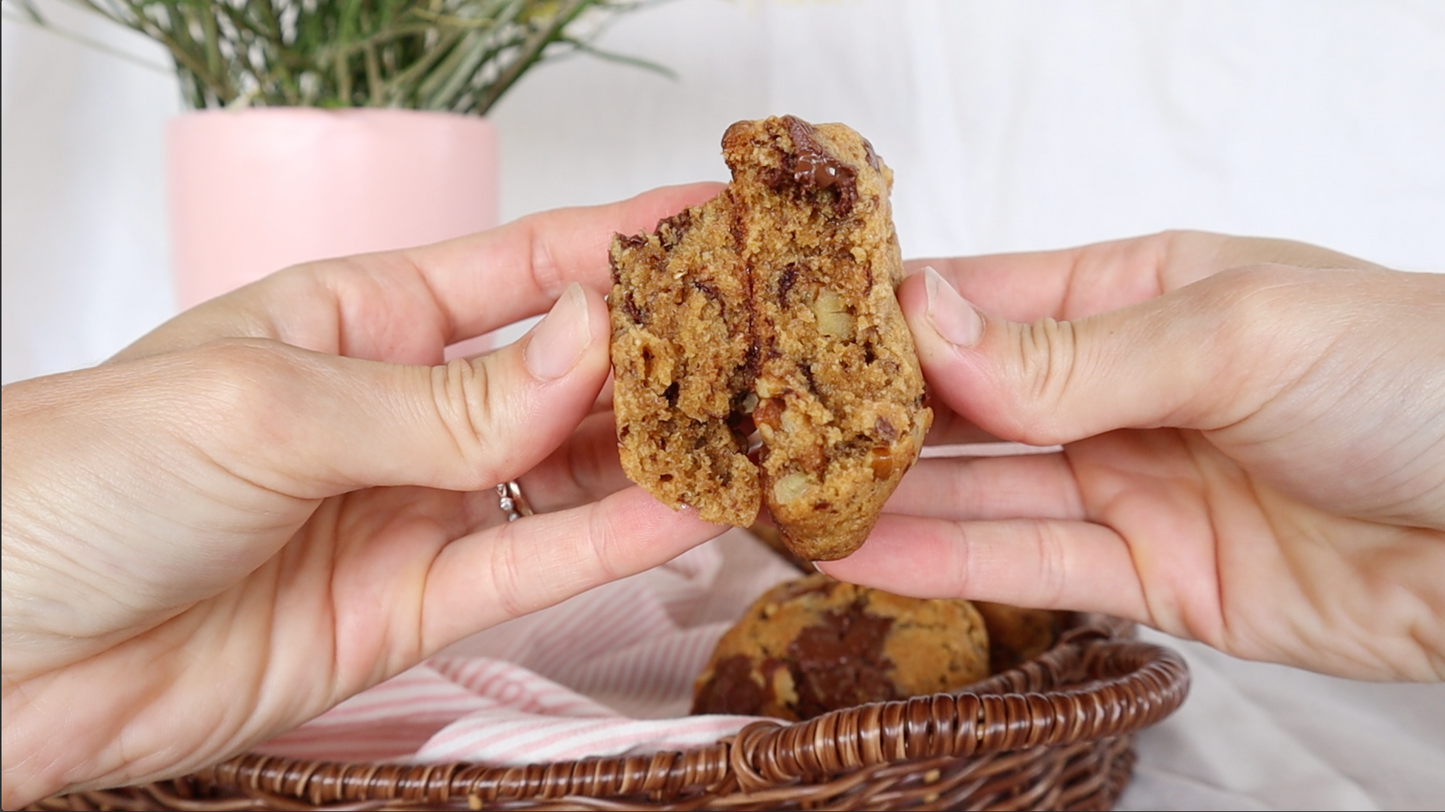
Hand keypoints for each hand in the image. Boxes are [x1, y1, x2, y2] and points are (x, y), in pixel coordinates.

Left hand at [0, 183, 727, 807]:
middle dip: (662, 359)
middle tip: (766, 345)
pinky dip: (611, 548)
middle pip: (561, 377)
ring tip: (754, 435)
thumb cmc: (77, 480)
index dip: (622, 246)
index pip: (518, 268)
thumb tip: (591, 340)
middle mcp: (400, 411)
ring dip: (656, 458)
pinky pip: (532, 574)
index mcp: (355, 318)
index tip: (718, 226)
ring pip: (564, 478)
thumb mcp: (267, 405)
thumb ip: (445, 399)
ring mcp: (412, 513)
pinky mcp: (410, 612)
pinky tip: (686, 515)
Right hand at [821, 231, 1444, 680]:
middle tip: (762, 428)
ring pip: (985, 490)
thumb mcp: (1233, 333)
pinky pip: (1032, 567)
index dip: (886, 316)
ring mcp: (1133, 483)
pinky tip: (863, 553)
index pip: (983, 298)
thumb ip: (1072, 350)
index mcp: (1140, 290)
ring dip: (888, 496)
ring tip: (784, 499)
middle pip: (969, 402)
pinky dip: (948, 562)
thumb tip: (924, 325)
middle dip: (870, 415)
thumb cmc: (1416, 376)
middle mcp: (1122, 386)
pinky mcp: (1154, 577)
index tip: (789, 330)